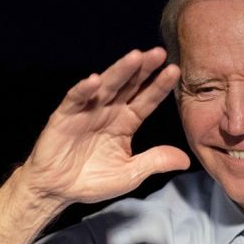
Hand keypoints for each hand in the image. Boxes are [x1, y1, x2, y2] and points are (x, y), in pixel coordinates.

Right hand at [20, 47, 190, 205]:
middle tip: (159, 53)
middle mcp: (108, 111)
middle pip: (129, 86)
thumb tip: (186, 160)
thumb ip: (155, 162)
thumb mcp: (130, 174)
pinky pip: (75, 100)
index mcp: (125, 122)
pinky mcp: (64, 116)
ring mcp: (86, 111)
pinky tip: (95, 81)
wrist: (58, 190)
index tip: (175, 71)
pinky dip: (84, 90)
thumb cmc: (93, 180)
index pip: (146, 100)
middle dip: (143, 69)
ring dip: (119, 71)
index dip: (159, 86)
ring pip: (106, 87)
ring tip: (135, 57)